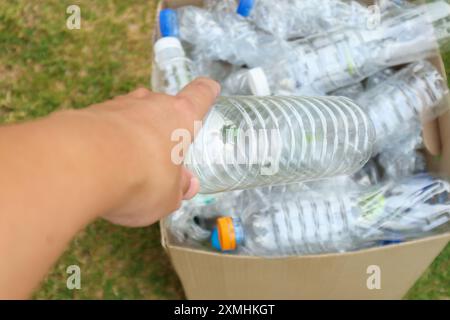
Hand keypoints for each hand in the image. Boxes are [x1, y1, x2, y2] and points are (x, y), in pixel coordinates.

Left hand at [78, 78, 219, 226]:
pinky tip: (102, 165)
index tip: (209, 87)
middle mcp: (150, 104)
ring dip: (133, 133)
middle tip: (160, 152)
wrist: (81, 165)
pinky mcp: (86, 115)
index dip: (206, 92)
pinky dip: (106, 142)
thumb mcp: (168, 196)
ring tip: (128, 163)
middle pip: (161, 106)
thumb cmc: (140, 178)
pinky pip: (104, 126)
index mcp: (179, 118)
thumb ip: (178, 189)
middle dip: (162, 125)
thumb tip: (186, 185)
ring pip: (131, 115)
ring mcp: (117, 106)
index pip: (200, 95)